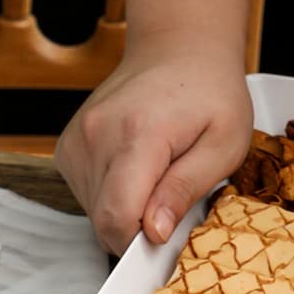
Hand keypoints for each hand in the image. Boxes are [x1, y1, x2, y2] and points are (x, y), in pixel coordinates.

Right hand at [55, 41, 252, 253]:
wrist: (179, 50)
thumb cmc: (210, 94)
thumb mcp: (224, 145)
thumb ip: (185, 188)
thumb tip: (154, 231)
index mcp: (138, 134)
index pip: (117, 216)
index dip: (140, 243)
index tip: (166, 237)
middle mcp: (96, 134)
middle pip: (103, 220)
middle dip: (138, 228)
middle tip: (172, 201)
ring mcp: (77, 138)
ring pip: (93, 212)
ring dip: (126, 211)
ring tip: (157, 177)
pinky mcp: (69, 146)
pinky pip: (86, 195)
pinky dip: (112, 196)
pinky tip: (136, 172)